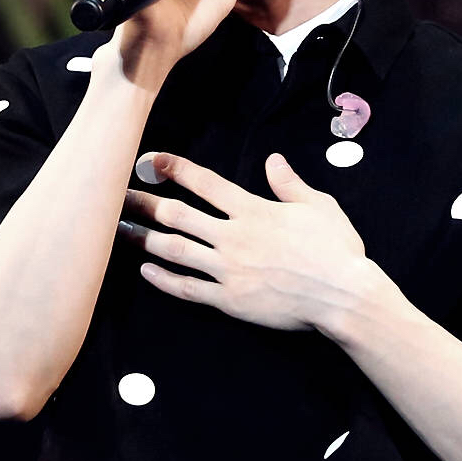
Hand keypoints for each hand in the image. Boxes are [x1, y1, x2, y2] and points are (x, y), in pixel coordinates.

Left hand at [119, 150, 372, 335]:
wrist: (343, 295)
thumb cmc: (336, 250)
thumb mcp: (319, 206)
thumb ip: (290, 184)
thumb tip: (273, 161)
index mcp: (253, 210)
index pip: (205, 183)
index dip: (175, 169)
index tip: (152, 161)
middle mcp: (234, 236)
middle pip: (178, 215)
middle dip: (145, 203)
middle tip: (118, 197)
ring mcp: (229, 269)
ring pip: (176, 250)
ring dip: (145, 239)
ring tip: (120, 231)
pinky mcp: (230, 299)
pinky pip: (188, 288)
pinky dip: (164, 279)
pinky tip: (147, 270)